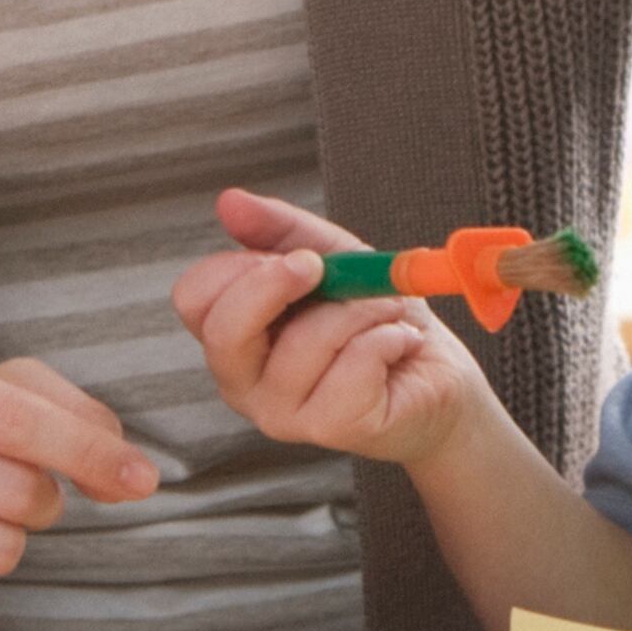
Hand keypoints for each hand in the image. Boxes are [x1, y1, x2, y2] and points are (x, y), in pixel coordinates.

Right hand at [175, 188, 491, 471]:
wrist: (437, 372)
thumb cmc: (376, 318)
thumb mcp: (332, 256)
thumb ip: (280, 230)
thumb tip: (229, 201)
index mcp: (233, 337)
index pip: (193, 298)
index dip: (238, 267)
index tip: (294, 256)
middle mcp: (243, 382)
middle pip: (223, 331)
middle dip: (275, 284)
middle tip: (321, 267)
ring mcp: (282, 414)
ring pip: (303, 342)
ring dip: (360, 309)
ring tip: (385, 313)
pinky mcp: (331, 429)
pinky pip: (352, 367)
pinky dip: (388, 338)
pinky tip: (399, 343)